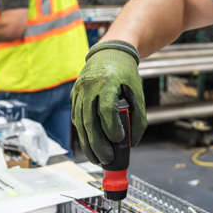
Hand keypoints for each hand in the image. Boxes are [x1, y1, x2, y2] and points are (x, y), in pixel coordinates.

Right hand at [71, 40, 145, 164]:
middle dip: (97, 144)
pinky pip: (76, 118)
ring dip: (87, 144)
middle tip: (106, 159)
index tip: (119, 138)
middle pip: (90, 120)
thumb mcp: (137, 92)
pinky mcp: (74, 95)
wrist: (110, 53)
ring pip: (79, 122)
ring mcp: (79, 91)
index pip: (106, 108)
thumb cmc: (126, 74)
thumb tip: (133, 142)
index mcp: (108, 82)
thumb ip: (138, 117)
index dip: (112, 127)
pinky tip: (89, 145)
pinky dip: (82, 133)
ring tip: (96, 159)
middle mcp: (89, 86)